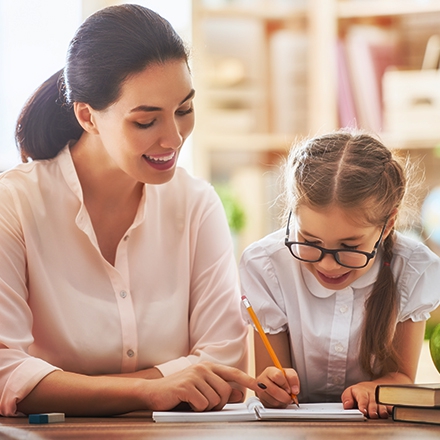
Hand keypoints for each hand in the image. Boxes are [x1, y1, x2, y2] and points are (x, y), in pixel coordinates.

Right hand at [140, 361, 259, 411]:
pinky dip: (197, 409)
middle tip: (205, 405)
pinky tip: (187, 403)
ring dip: (206, 407)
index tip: (260, 386)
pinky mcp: (186, 386)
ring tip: (194, 403)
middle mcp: (203, 368)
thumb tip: (239, 392)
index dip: (247, 380)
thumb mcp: (201, 390)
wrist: (153, 393)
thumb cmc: (178, 392)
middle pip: (226, 391)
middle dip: (219, 403)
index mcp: (208, 367)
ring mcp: (194, 376)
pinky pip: (203, 404)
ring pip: (215, 399)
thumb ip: (220, 390)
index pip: (233, 373)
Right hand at [255, 366, 298, 407]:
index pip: (277, 376)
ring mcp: (259, 391)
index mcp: (269, 371)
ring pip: (273, 401)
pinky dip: (278, 405)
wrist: (273, 384)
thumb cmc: (281, 379)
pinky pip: (271, 406)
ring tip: (283, 397)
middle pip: (274, 391)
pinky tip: (279, 400)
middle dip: (285, 397)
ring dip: (282, 402)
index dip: (285, 384)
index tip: (289, 389)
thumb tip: (294, 390)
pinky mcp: (260, 401)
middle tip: (289, 397)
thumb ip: (293, 379)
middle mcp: (261, 380)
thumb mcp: (289, 373)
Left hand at [342, 381, 390, 418]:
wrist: (373, 387)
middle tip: (372, 415)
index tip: (363, 411)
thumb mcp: (350, 392)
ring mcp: (380, 399)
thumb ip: (347, 399)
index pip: (362, 398)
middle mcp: (372, 394)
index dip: (363, 405)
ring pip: (382, 404)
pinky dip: (392, 408)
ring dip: (382, 410)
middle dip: (373, 409)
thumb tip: (346, 405)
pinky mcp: (387, 403)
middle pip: (373, 402)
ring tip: (382, 415)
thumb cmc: (359, 392)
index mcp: (361, 391)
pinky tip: (392, 411)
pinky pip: (391, 405)